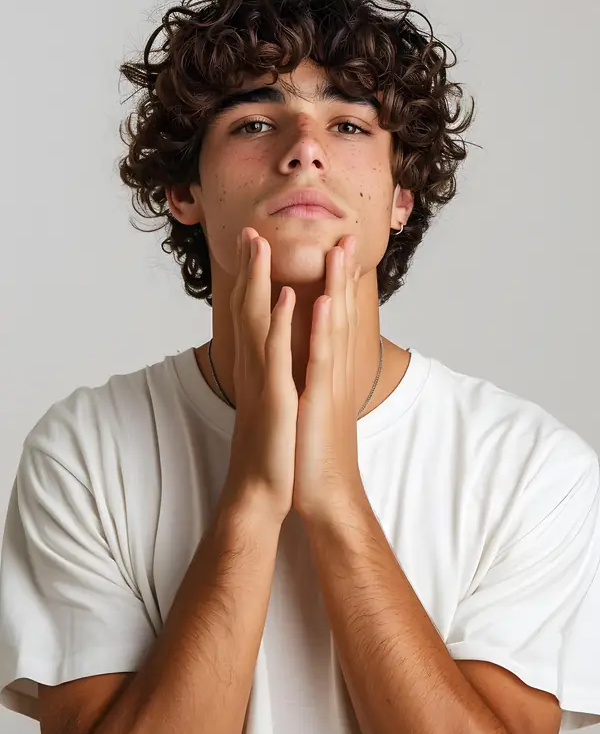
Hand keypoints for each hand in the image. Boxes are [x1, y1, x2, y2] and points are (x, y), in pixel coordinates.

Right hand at [223, 227, 297, 524]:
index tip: (254, 247)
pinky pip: (277, 355)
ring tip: (262, 243)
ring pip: (259, 322)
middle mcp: (255, 368)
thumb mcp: (271, 404)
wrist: (262, 493)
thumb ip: (269, 376)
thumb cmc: (271, 450)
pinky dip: (280, 324)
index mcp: (257, 368)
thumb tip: (274, 357)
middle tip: (250, 230)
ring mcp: (263, 381)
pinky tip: (285, 295)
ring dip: (261, 281)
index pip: (252, 315)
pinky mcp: (276, 398)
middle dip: (250, 268)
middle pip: (248, 309)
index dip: (251, 279)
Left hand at [292, 235, 366, 520]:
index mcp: (330, 373)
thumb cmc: (317, 456)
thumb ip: (317, 384)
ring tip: (338, 251)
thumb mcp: (316, 411)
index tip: (335, 254)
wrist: (327, 497)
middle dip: (342, 274)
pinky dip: (318, 328)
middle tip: (345, 236)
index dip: (337, 285)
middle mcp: (334, 373)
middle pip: (339, 315)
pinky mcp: (319, 402)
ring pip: (333, 328)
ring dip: (336, 287)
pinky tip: (319, 299)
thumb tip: (312, 367)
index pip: (334, 321)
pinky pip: (320, 360)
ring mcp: (329, 385)